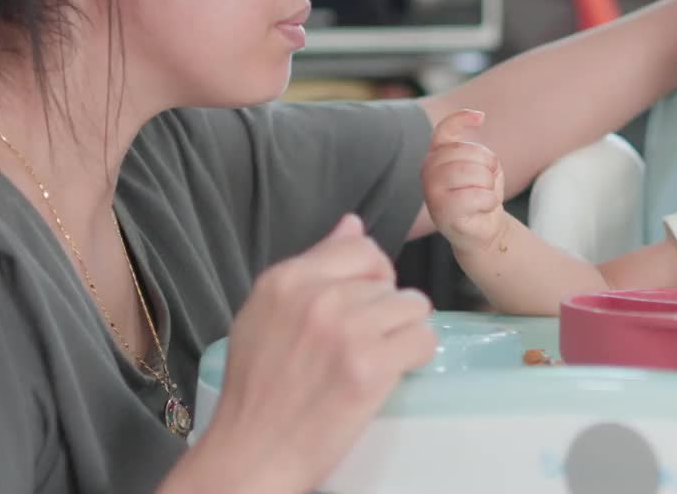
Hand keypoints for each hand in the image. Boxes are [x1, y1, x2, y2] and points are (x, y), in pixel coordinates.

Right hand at [179, 214, 436, 492]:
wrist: (252, 453)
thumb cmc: (257, 390)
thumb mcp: (264, 314)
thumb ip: (312, 265)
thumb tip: (352, 223)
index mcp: (285, 279)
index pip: (361, 247)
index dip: (372, 276)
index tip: (363, 304)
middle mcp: (316, 297)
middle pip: (390, 279)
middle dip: (386, 308)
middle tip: (364, 342)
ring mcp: (344, 330)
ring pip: (414, 306)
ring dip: (404, 332)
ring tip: (379, 357)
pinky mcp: (369, 366)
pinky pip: (423, 340)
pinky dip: (416, 357)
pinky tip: (393, 372)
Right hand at [422, 109, 507, 256]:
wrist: (483, 231)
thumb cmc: (480, 195)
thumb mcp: (480, 166)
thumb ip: (473, 147)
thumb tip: (477, 116)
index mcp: (436, 156)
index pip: (444, 130)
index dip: (461, 119)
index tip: (481, 117)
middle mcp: (427, 170)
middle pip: (467, 152)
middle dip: (488, 166)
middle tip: (486, 183)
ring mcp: (431, 191)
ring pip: (473, 173)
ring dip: (489, 185)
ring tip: (483, 196)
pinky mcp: (442, 212)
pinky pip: (477, 196)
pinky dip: (489, 202)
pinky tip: (481, 209)